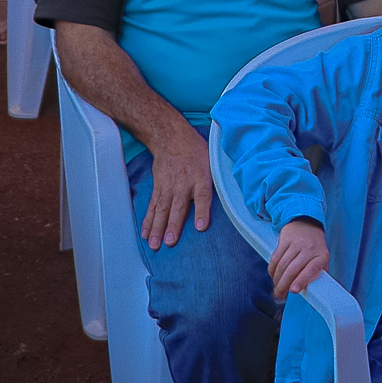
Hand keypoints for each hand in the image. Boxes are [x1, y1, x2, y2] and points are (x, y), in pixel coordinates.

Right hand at [139, 126, 212, 250]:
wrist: (171, 138)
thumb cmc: (195, 152)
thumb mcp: (211, 161)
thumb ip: (218, 179)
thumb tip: (235, 194)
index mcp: (200, 178)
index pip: (202, 196)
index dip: (201, 212)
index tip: (200, 227)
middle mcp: (183, 184)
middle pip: (177, 207)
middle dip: (173, 225)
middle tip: (169, 242)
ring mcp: (168, 187)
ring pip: (161, 210)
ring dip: (157, 228)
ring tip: (154, 244)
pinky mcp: (158, 188)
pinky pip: (152, 206)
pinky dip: (148, 221)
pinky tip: (145, 234)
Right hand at [269, 218, 329, 298]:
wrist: (307, 222)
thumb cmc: (315, 247)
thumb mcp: (322, 259)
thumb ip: (317, 275)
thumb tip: (312, 293)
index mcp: (321, 256)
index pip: (311, 270)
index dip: (301, 281)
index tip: (293, 290)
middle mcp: (309, 248)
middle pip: (292, 269)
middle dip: (283, 284)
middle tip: (279, 295)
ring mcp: (296, 243)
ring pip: (282, 264)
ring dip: (277, 279)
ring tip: (276, 288)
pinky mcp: (285, 239)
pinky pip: (275, 257)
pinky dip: (272, 269)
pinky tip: (273, 276)